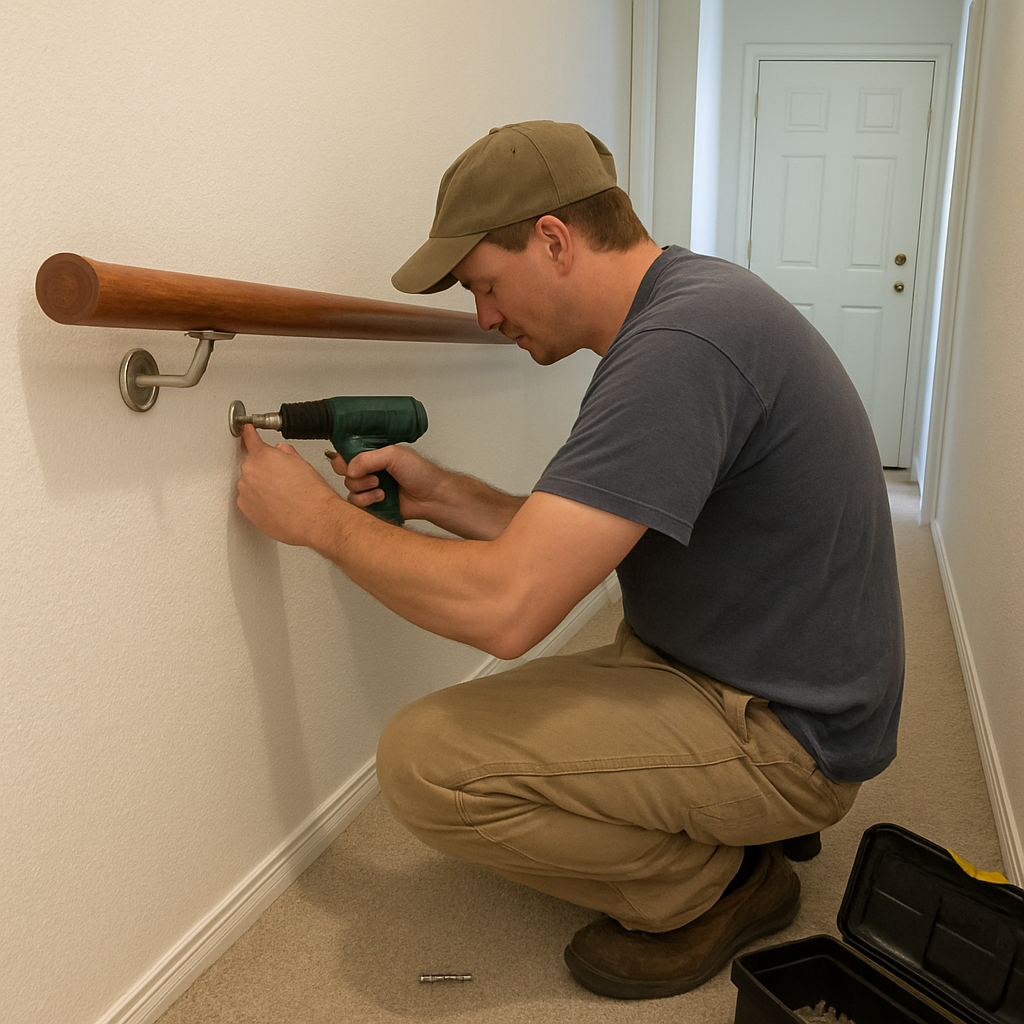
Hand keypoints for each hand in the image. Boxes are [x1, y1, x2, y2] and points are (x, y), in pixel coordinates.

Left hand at [237, 425, 342, 545]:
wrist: (313, 519)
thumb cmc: (311, 494)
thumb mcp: (302, 463)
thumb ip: (285, 453)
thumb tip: (281, 451)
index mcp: (263, 455)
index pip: (250, 439)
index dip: (249, 433)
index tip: (246, 430)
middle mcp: (250, 471)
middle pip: (251, 465)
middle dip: (264, 469)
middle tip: (282, 480)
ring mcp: (245, 491)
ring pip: (249, 484)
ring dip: (260, 487)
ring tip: (281, 496)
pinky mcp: (245, 508)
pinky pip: (248, 500)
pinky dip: (258, 502)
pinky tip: (275, 505)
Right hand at [325, 444, 451, 522]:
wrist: (432, 497)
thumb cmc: (421, 474)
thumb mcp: (394, 455)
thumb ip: (367, 458)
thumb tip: (349, 469)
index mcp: (373, 455)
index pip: (347, 453)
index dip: (343, 459)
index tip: (349, 464)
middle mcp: (370, 470)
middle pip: (345, 472)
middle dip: (355, 476)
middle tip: (373, 476)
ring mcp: (370, 487)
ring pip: (349, 489)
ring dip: (363, 489)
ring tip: (381, 488)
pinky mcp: (372, 504)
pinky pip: (356, 504)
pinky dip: (367, 501)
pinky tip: (382, 498)